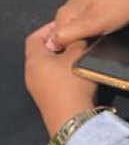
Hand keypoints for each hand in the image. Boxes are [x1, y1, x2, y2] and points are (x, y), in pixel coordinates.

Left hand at [25, 22, 98, 136]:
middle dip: (59, 42)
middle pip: (42, 51)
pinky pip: (53, 78)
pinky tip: (80, 71)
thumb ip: (78, 39)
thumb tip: (79, 32)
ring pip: (48, 65)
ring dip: (63, 57)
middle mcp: (31, 73)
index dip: (50, 28)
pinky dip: (64, 70)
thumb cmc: (73, 84)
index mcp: (34, 60)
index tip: (67, 25)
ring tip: (81, 53)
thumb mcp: (79, 55)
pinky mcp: (47, 98)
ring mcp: (37, 88)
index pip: (34, 37)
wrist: (73, 120)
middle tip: (77, 38)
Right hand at [44, 0, 128, 51]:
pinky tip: (107, 32)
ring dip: (89, 40)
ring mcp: (82, 11)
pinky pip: (89, 29)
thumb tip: (49, 44)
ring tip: (103, 36)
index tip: (83, 51)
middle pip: (67, 39)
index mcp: (64, 14)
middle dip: (79, 45)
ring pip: (79, 35)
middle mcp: (70, 11)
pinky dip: (97, 33)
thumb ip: (68, 34)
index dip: (68, 51)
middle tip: (96, 43)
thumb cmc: (120, 5)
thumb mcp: (92, 24)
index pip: (54, 42)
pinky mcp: (94, 11)